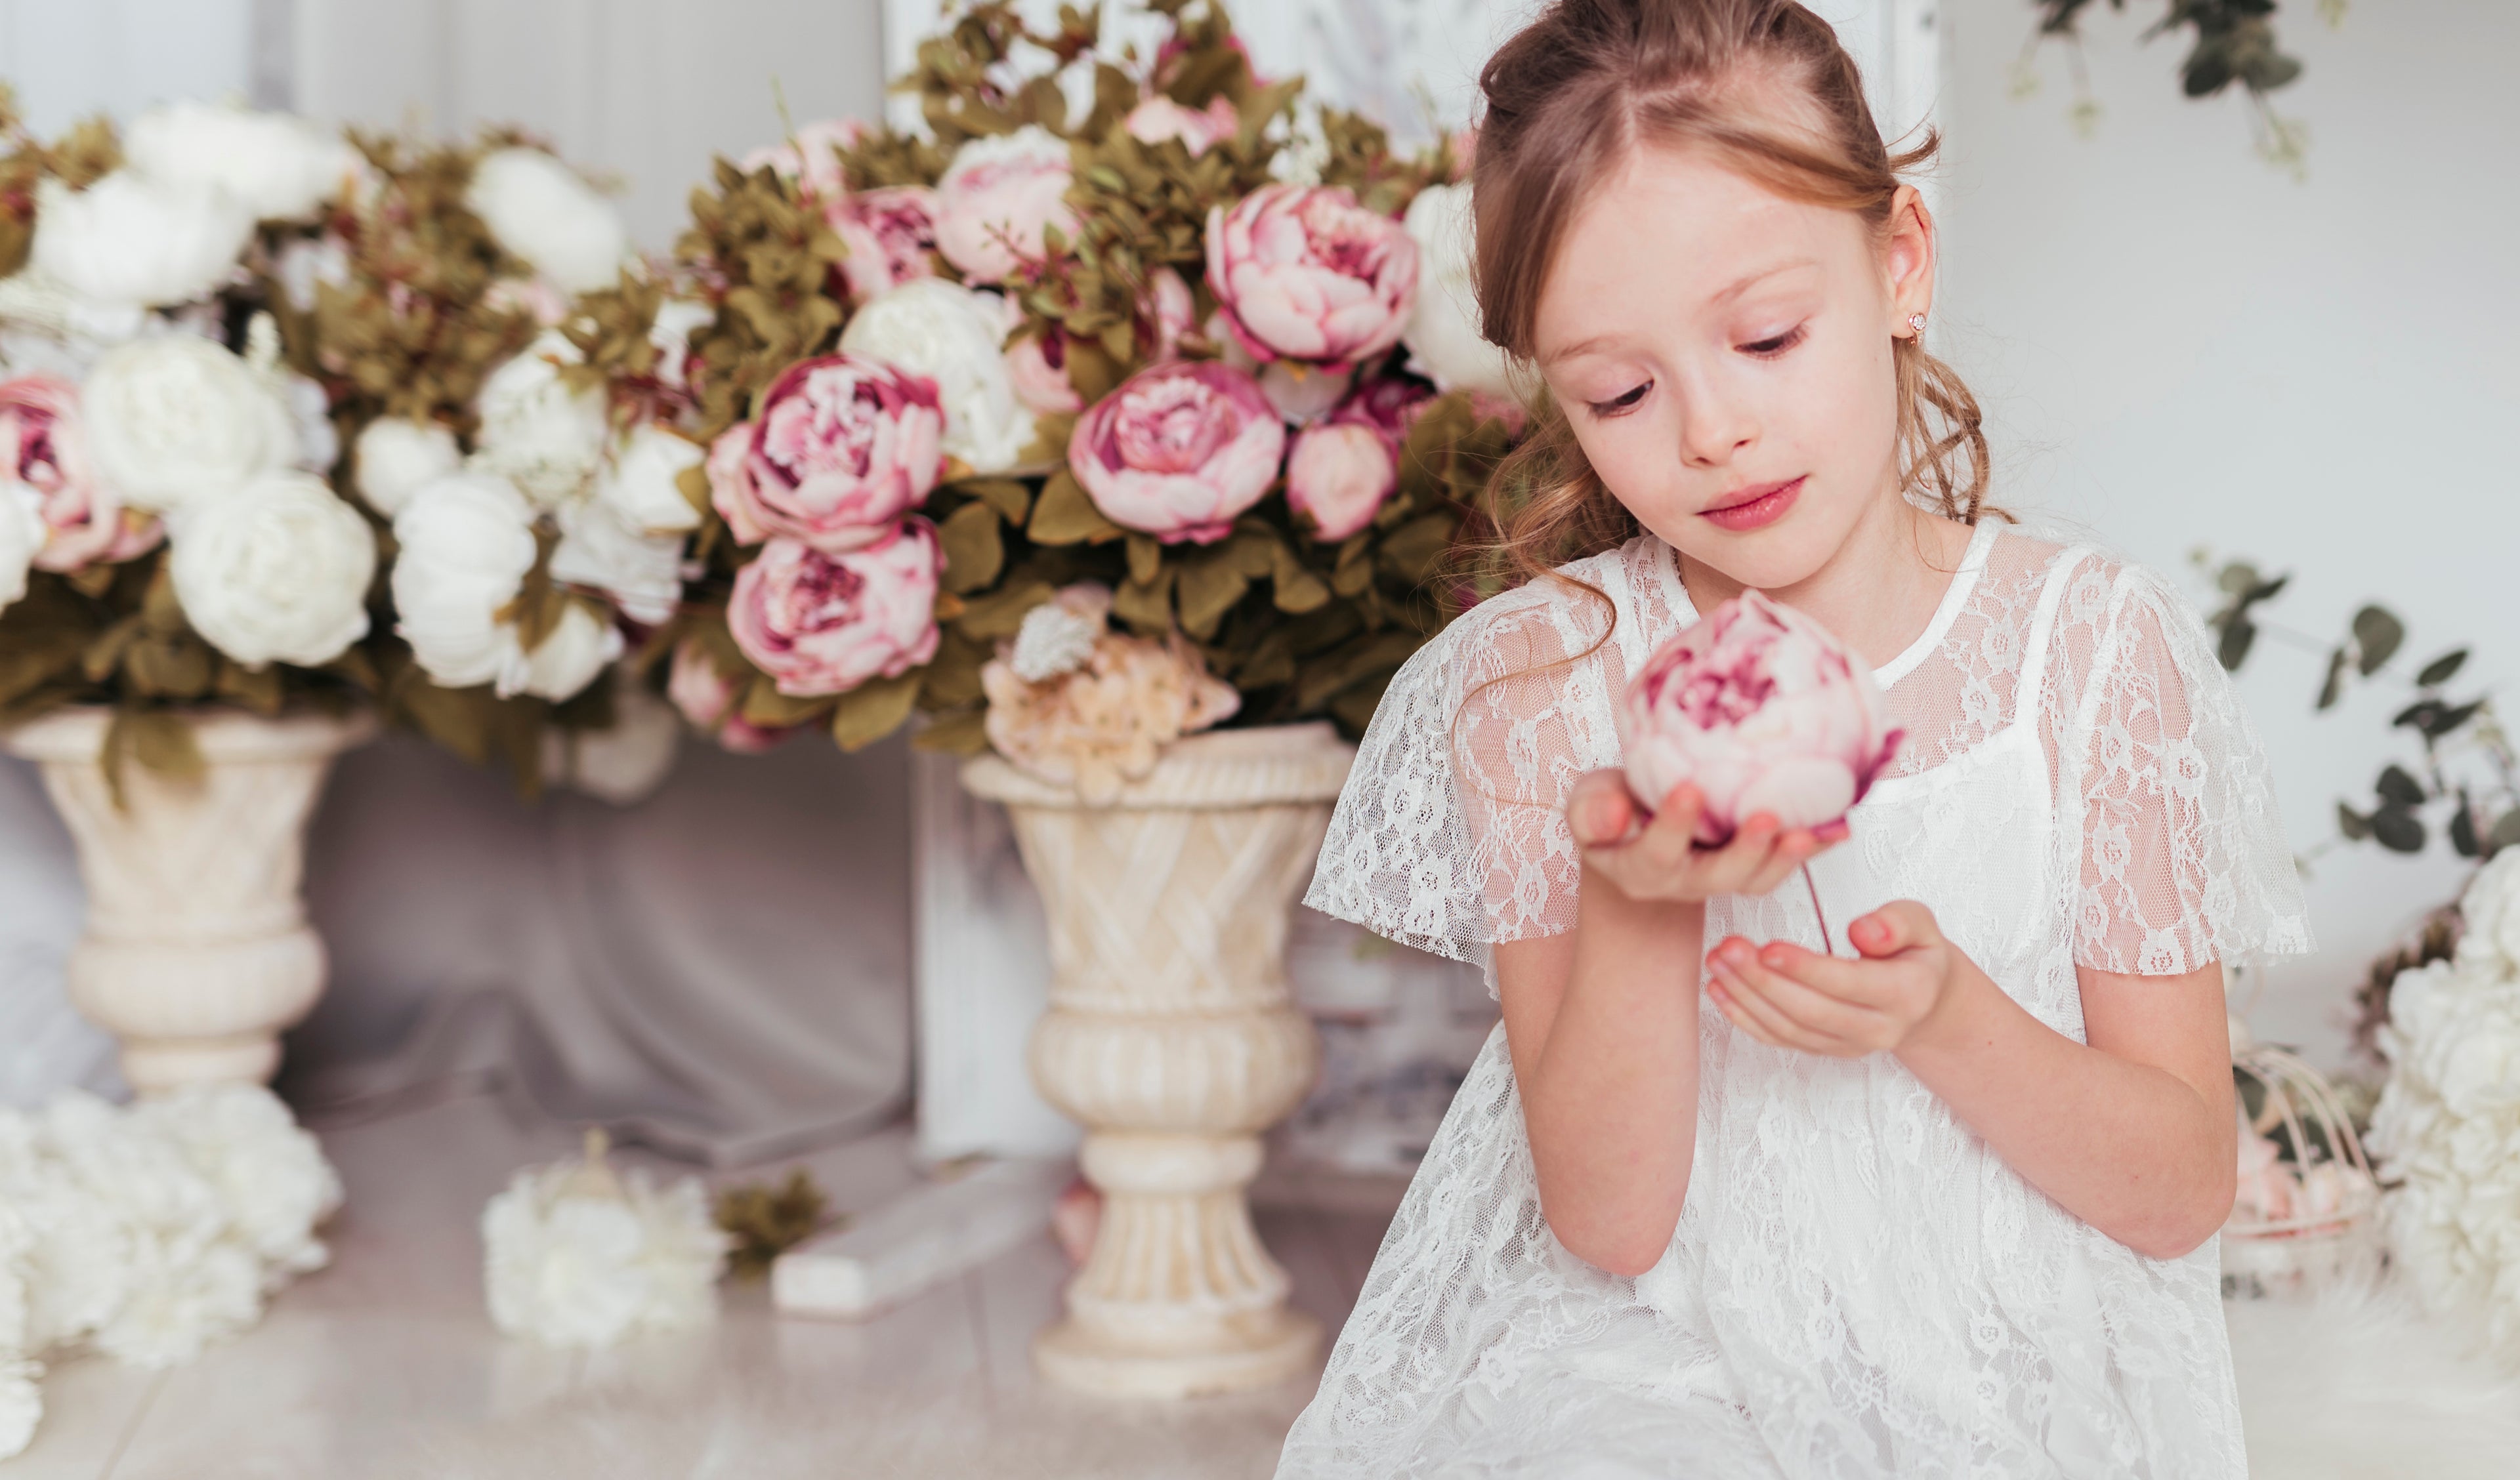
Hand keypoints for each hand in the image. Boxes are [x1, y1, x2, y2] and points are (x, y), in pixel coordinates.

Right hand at [1567, 770, 1845, 905]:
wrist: (1635, 830)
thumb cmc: (1612, 810)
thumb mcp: (1587, 805)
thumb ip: (1591, 811)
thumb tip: (1614, 816)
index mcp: (1639, 867)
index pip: (1656, 851)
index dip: (1673, 824)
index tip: (1687, 790)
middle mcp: (1685, 882)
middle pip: (1718, 876)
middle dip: (1745, 850)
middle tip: (1767, 817)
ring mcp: (1721, 879)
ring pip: (1756, 880)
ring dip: (1785, 858)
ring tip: (1811, 831)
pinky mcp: (1751, 869)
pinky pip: (1784, 865)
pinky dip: (1814, 850)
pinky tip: (1838, 827)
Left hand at [1702, 900, 1969, 1057]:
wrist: (1926, 1002)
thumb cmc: (1916, 954)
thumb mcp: (1922, 925)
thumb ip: (1897, 923)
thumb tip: (1862, 932)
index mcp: (1907, 994)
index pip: (1847, 984)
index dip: (1805, 968)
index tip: (1767, 947)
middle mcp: (1878, 1029)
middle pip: (1810, 1011)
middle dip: (1763, 981)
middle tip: (1729, 949)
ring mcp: (1849, 1046)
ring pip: (1789, 1029)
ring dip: (1746, 997)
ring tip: (1718, 961)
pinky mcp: (1826, 1050)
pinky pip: (1780, 1040)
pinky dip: (1745, 1017)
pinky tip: (1720, 989)